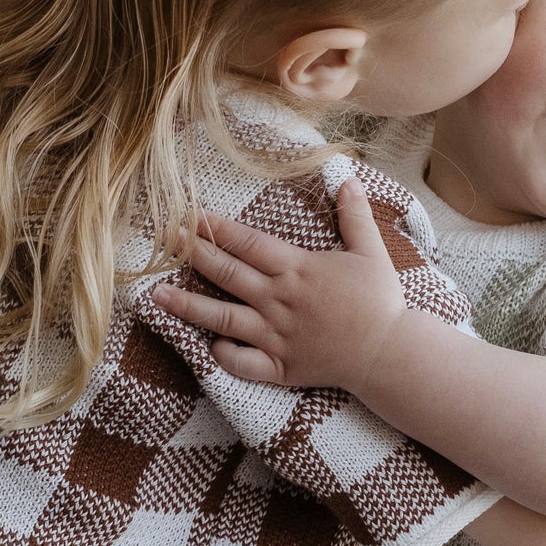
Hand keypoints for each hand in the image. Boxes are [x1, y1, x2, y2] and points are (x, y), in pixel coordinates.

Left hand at [151, 176, 408, 390]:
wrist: (389, 354)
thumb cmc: (380, 302)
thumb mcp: (371, 252)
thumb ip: (355, 216)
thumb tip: (347, 178)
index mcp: (298, 269)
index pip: (247, 243)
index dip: (215, 228)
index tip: (188, 214)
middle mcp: (279, 301)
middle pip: (226, 273)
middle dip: (192, 254)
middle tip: (163, 241)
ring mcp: (276, 335)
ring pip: (223, 318)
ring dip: (188, 306)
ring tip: (156, 297)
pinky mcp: (280, 366)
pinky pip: (242, 363)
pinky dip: (224, 354)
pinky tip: (209, 344)